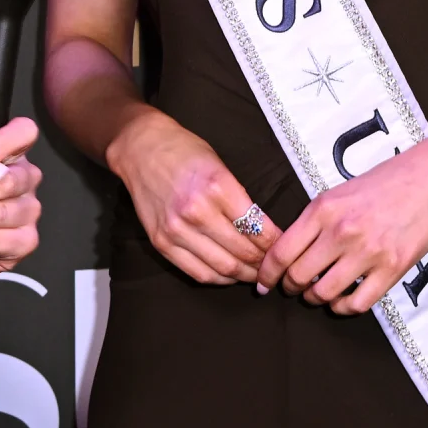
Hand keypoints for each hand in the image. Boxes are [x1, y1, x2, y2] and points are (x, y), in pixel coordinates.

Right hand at [107, 108, 277, 284]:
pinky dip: (219, 278)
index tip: (285, 248)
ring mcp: (177, 230)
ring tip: (256, 274)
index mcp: (219, 187)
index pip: (258, 229)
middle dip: (264, 264)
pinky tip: (230, 274)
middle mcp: (198, 211)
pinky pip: (198, 272)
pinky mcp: (162, 242)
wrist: (142, 149)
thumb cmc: (185, 152)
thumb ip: (241, 199)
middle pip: (243, 252)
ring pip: (223, 267)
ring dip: (245, 275)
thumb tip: (266, 231)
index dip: (277, 245)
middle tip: (274, 266)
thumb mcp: (221, 166)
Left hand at [257, 137, 427, 314]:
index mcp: (322, 210)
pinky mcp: (392, 268)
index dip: (266, 275)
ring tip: (316, 293)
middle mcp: (341, 232)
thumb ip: (312, 222)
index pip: (280, 252)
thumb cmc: (381, 184)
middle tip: (292, 287)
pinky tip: (341, 300)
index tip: (262, 284)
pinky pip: (357, 303)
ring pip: (324, 293)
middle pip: (298, 277)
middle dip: (289, 287)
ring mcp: (367, 252)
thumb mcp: (336, 194)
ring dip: (314, 298)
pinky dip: (342, 307)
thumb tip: (286, 254)